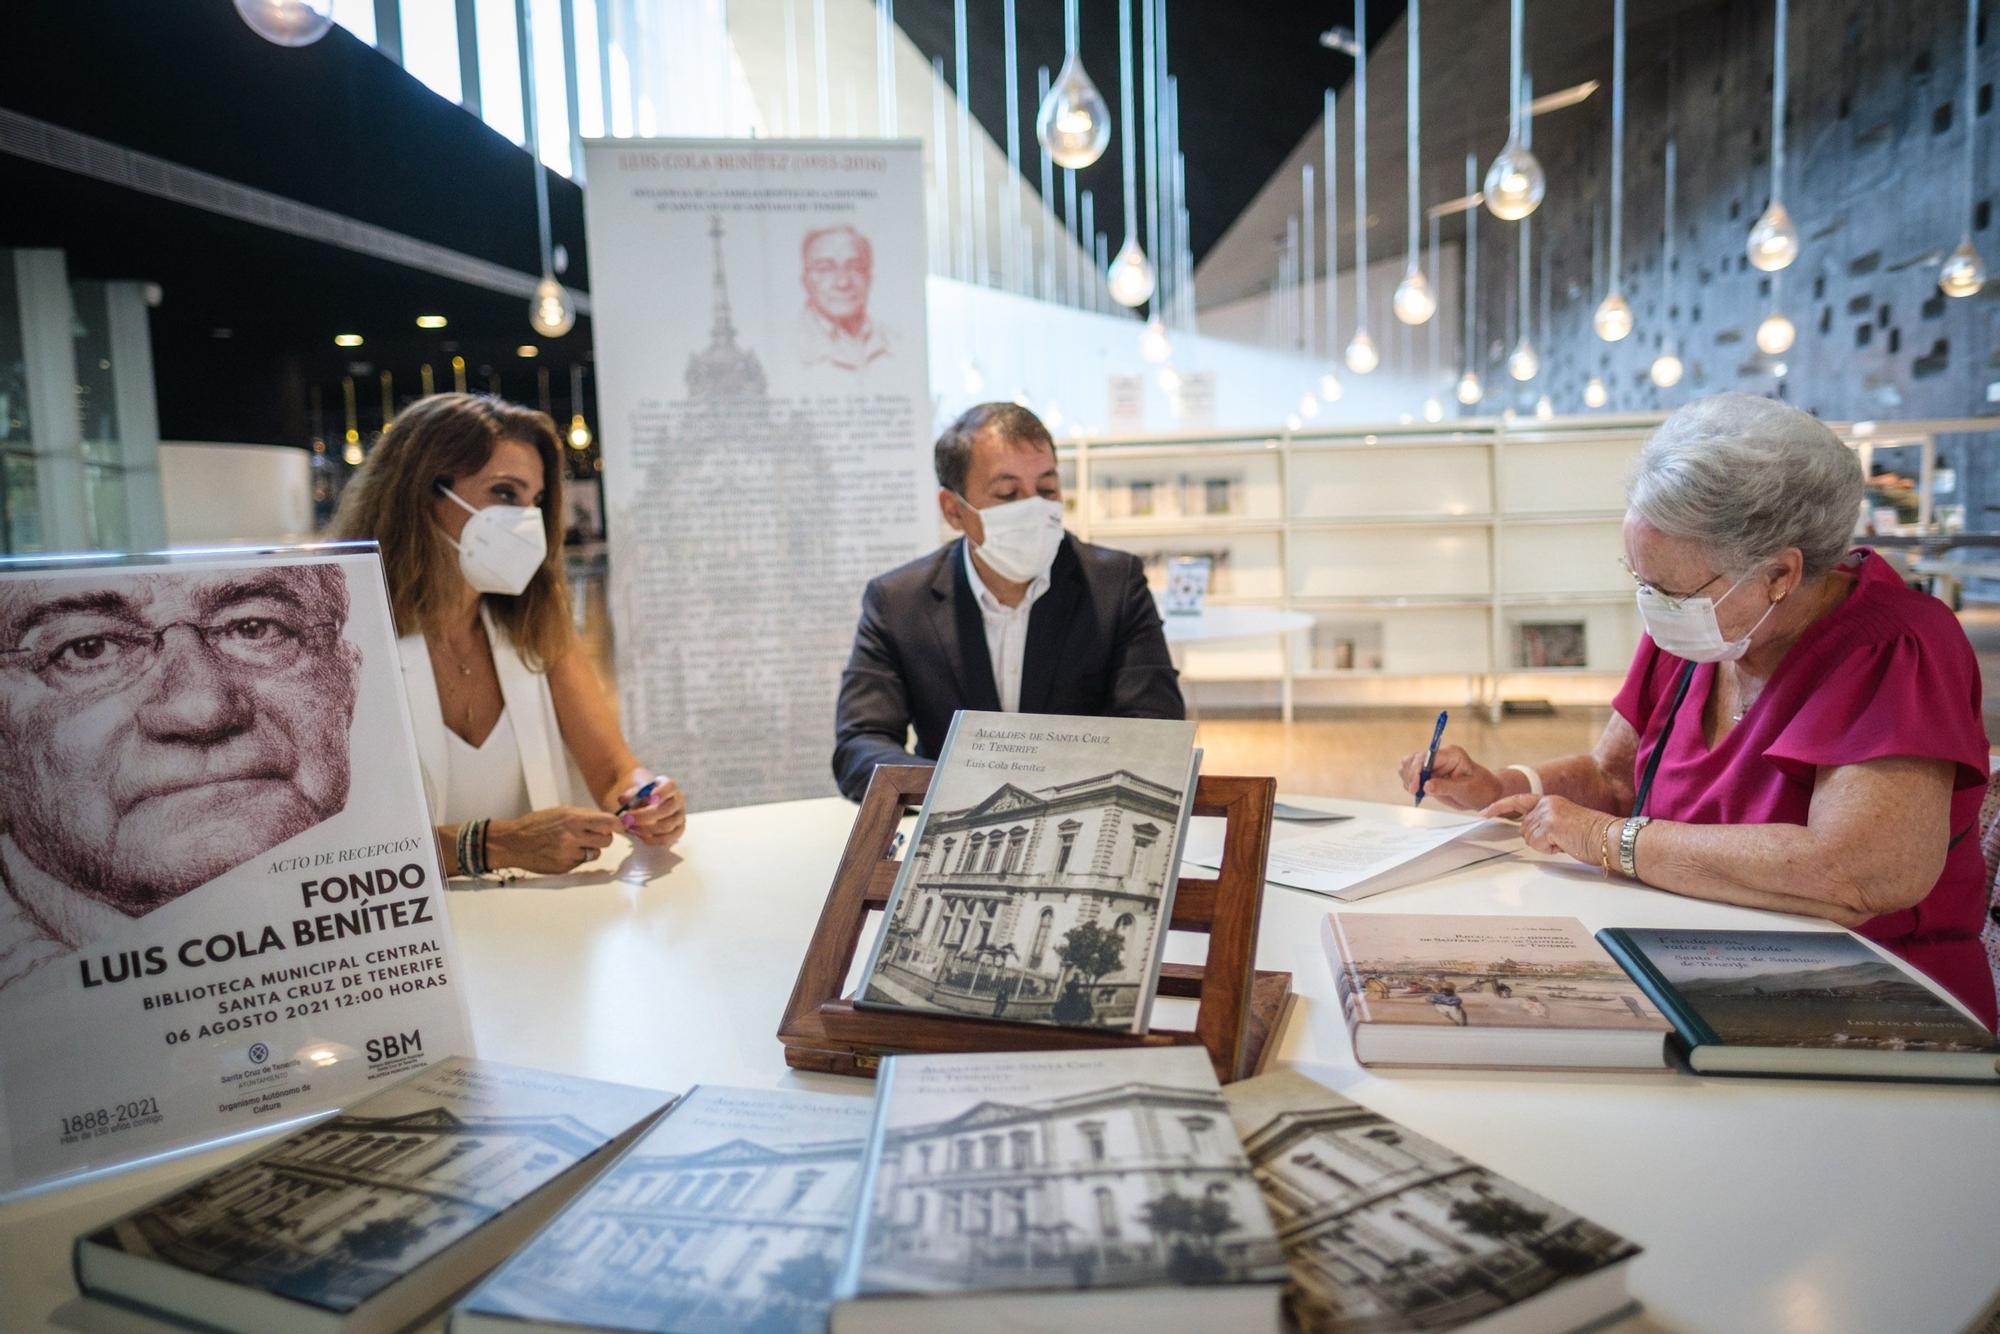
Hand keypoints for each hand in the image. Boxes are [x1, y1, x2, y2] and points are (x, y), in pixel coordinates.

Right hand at [486, 806, 620, 873]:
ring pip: (596, 854)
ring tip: (574, 844)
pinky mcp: (565, 867)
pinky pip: (581, 863)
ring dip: (590, 850)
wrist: (514, 842)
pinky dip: (576, 858)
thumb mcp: (561, 812)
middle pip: (607, 840)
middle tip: (593, 836)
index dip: (617, 825)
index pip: (608, 822)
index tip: (620, 826)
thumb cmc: (537, 824)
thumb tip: (607, 821)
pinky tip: (562, 853)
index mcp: (573, 819)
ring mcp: (569, 854)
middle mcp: (573, 836)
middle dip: (603, 838)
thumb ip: (584, 816)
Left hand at [616, 774, 686, 848]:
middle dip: (644, 816)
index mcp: (669, 786)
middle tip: (626, 819)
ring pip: (666, 826)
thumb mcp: (635, 790)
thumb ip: (629, 794)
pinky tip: (638, 835)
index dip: (663, 792)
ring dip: (645, 829)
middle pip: (667, 809)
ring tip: (629, 827)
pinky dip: (651, 839)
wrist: (646, 805)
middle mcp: (678, 801)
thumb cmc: (641, 796)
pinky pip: (666, 839)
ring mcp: (680, 817)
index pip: (671, 786)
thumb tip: (623, 800)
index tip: (651, 796)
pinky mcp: (678, 831)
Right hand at [1397, 745, 1502, 810]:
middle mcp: (1440, 757)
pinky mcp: (1428, 774)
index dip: (1416, 771)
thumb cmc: (1480, 789)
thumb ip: (1445, 787)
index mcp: (1451, 755)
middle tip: (1415, 792)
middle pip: (1413, 759)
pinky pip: (1411, 775)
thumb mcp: (1465, 790)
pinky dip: (1410, 784)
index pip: (1426, 757)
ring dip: (1408, 780)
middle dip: (1410, 776)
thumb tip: (1426, 785)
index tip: (1415, 787)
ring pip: (1408, 766)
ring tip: (1418, 793)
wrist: (1485, 794)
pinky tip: (1418, 793)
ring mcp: (1433, 765)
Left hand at [1482, 793, 1615, 867]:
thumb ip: (1546, 823)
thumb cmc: (1592, 835)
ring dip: (1545, 845)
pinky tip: (1565, 844)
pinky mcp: (1549, 825)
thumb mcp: (1564, 823)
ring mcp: (1547, 813)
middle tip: (1561, 840)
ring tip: (1566, 841)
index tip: (1483, 813)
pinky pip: (1537, 844)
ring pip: (1529, 838)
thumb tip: (1531, 834)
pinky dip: (1549, 849)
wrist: (1609, 837)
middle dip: (1538, 839)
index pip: (1518, 801)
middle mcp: (1546, 803)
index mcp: (1550, 801)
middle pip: (1523, 829)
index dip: (1499, 807)